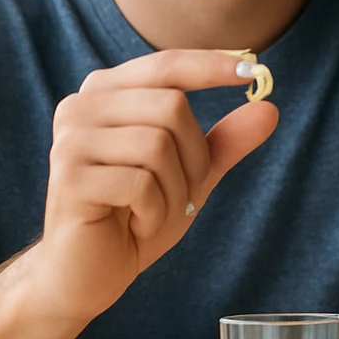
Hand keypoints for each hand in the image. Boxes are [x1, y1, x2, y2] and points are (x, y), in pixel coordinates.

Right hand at [26, 50, 278, 322]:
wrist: (87, 273)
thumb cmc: (136, 215)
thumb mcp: (191, 174)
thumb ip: (226, 141)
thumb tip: (269, 108)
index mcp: (106, 93)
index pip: (167, 64)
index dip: (211, 65)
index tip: (253, 70)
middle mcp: (81, 107)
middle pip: (172, 106)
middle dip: (194, 158)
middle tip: (181, 194)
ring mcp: (70, 141)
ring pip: (158, 145)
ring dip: (175, 191)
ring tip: (154, 212)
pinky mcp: (68, 178)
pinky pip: (141, 184)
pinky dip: (155, 213)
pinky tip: (136, 225)